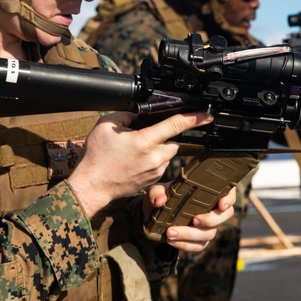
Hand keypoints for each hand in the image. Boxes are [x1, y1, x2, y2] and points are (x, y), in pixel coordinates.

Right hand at [68, 111, 213, 217]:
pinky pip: (161, 166)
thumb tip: (138, 114)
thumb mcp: (106, 125)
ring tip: (137, 150)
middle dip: (165, 136)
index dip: (194, 118)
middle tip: (145, 136)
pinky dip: (154, 161)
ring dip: (159, 149)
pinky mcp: (153, 181)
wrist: (93, 185)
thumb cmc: (97, 157)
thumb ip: (126, 115)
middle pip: (174, 142)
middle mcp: (154, 157)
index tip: (207, 115)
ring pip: (168, 154)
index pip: (175, 125)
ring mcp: (155, 171)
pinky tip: (136, 161)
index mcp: (144, 141)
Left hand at [144, 185, 235, 252]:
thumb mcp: (156, 191)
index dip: (229, 199)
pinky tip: (170, 240)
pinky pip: (197, 246)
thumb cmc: (162, 198)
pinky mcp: (199, 241)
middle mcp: (212, 210)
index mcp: (208, 193)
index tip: (221, 204)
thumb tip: (160, 200)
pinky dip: (184, 245)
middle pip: (224, 216)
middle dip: (211, 219)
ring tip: (170, 232)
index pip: (228, 194)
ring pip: (209, 233)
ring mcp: (208, 227)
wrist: (154, 216)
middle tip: (195, 220)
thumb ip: (156, 193)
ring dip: (190, 234)